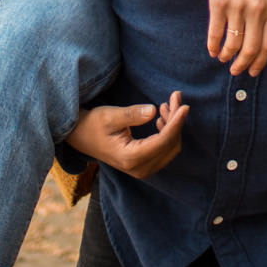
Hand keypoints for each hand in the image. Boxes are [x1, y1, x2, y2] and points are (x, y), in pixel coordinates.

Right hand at [66, 93, 187, 178]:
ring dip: (173, 126)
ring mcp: (143, 169)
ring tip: (165, 105)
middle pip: (170, 145)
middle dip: (176, 121)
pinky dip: (168, 133)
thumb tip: (153, 111)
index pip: (163, 141)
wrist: (81, 138)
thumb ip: (132, 115)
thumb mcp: (109, 116)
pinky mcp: (144, 165)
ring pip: (170, 148)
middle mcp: (139, 168)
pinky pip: (164, 150)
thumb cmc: (93, 125)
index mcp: (131, 158)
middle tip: (174, 97)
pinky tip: (161, 118)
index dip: (176, 123)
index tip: (185, 105)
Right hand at [206, 0, 266, 75]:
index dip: (260, 62)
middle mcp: (258, 9)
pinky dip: (213, 46)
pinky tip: (212, 50)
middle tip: (236, 71)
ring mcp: (238, 6)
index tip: (253, 71)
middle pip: (251, 49)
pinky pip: (215, 33)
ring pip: (232, 44)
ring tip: (223, 58)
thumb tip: (260, 44)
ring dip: (226, 56)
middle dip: (243, 65)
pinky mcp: (218, 2)